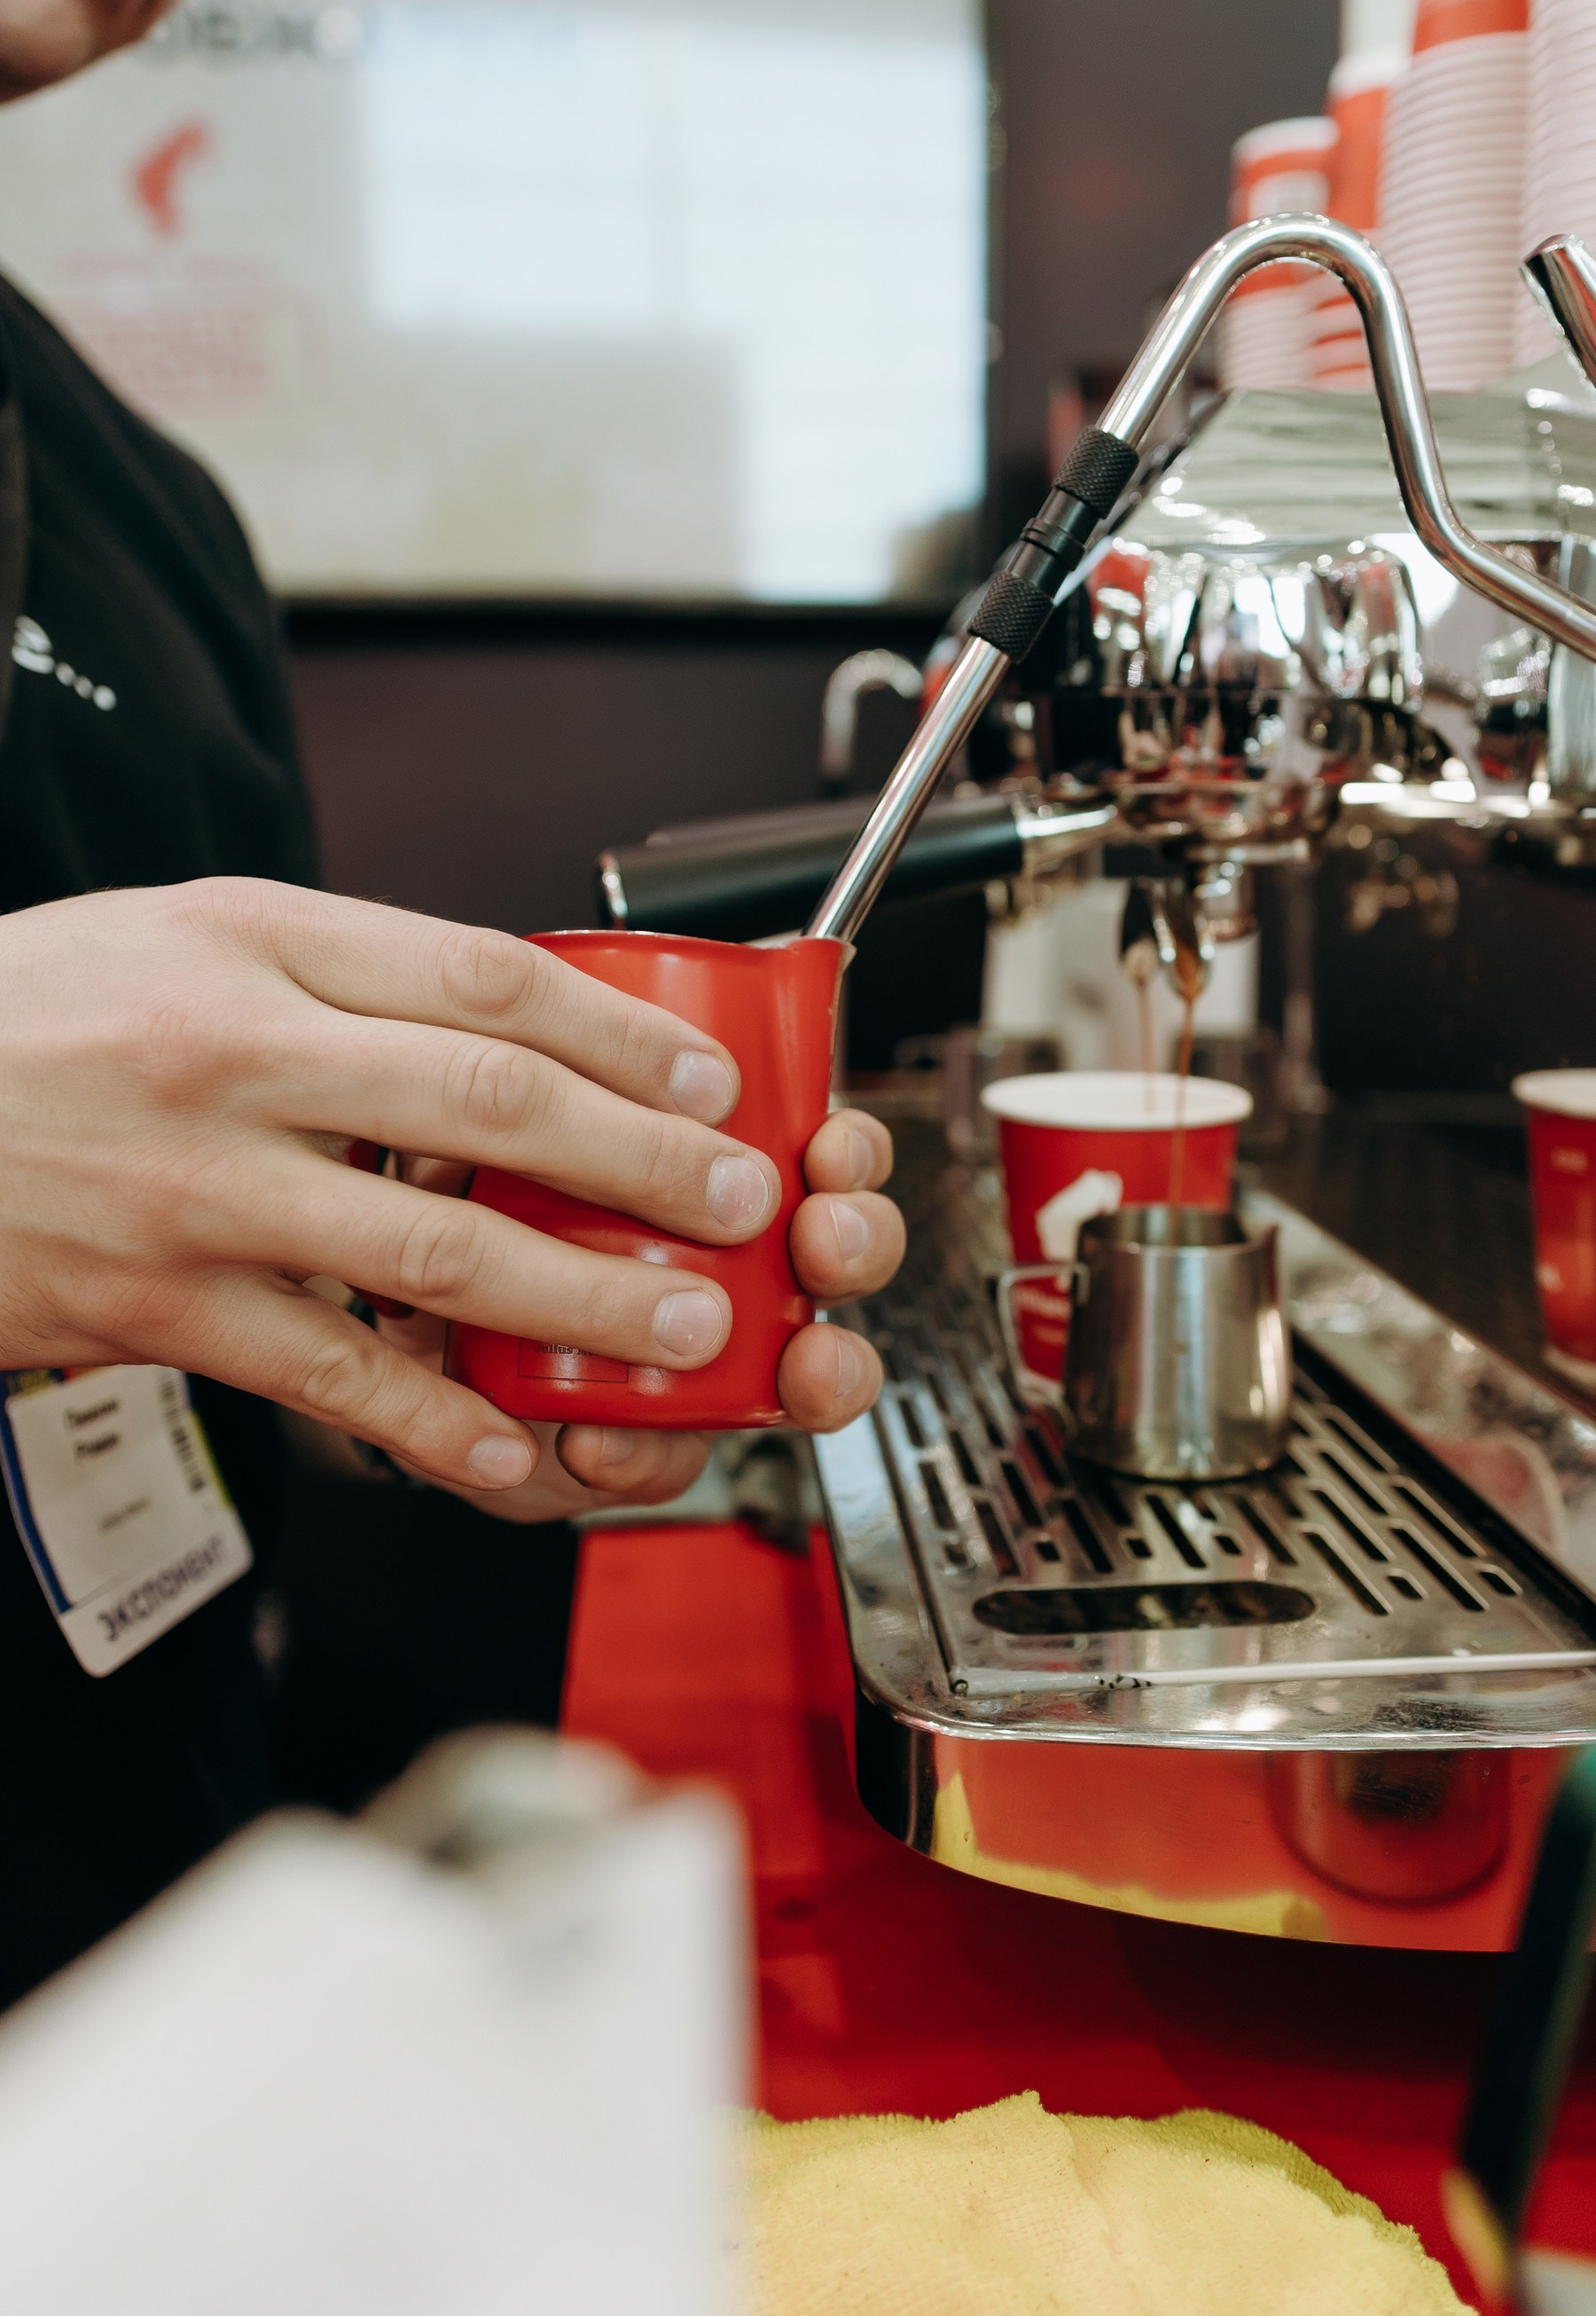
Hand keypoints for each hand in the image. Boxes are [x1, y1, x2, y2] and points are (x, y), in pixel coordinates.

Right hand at [0, 878, 899, 1493]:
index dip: (616, 1033)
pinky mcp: (166, 1307)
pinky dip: (435, 1420)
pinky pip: (329, 1374)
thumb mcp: (189, 931)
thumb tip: (510, 1013)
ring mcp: (202, 1193)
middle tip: (741, 1202)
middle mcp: (238, 1059)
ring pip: (428, 1245)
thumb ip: (345, 968)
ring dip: (577, 1295)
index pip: (479, 978)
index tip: (706, 1080)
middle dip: (638, 1160)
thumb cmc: (39, 1014)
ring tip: (684, 1326)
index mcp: (258, 945)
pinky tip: (514, 1449)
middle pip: (484, 1103)